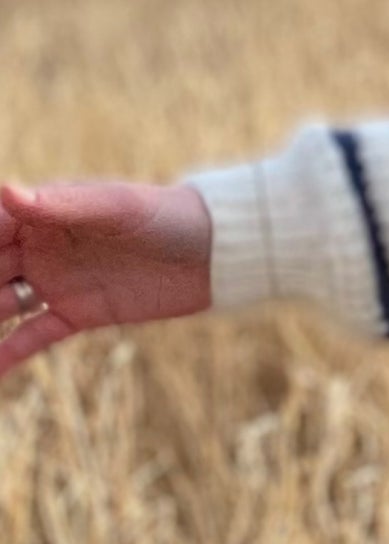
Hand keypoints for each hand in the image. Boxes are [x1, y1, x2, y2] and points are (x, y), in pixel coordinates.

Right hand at [0, 180, 212, 381]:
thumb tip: (8, 192)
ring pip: (0, 303)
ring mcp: (54, 281)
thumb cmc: (163, 215)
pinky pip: (35, 334)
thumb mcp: (115, 208)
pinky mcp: (79, 313)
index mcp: (38, 213)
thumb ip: (62, 205)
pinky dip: (9, 351)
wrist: (213, 252)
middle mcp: (37, 247)